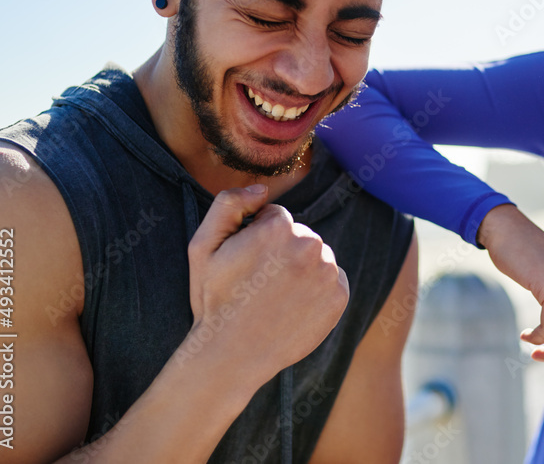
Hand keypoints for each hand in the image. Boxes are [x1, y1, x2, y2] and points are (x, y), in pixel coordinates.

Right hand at [186, 184, 349, 378]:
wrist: (232, 354)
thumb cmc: (215, 299)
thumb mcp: (203, 246)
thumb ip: (229, 204)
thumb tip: (262, 189)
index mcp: (278, 228)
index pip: (276, 218)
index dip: (257, 239)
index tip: (247, 264)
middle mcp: (310, 244)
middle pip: (300, 236)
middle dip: (283, 253)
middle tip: (260, 284)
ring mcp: (328, 272)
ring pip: (317, 258)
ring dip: (302, 270)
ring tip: (276, 297)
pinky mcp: (340, 296)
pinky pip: (332, 280)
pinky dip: (317, 290)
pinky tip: (294, 307)